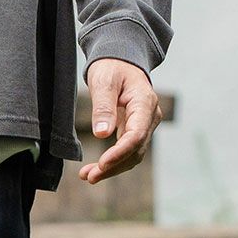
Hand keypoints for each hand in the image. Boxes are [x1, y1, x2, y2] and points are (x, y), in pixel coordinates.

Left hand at [79, 58, 160, 183]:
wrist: (120, 60)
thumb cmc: (112, 67)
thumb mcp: (104, 81)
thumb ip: (103, 106)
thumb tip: (102, 134)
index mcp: (145, 103)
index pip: (136, 135)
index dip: (119, 152)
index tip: (101, 164)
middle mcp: (149, 117)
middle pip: (135, 150)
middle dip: (113, 166)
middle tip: (89, 177)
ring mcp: (145, 125)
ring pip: (132, 155)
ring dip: (112, 168)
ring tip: (88, 176)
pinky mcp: (135, 130)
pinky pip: (127, 150)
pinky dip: (113, 162)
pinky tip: (95, 169)